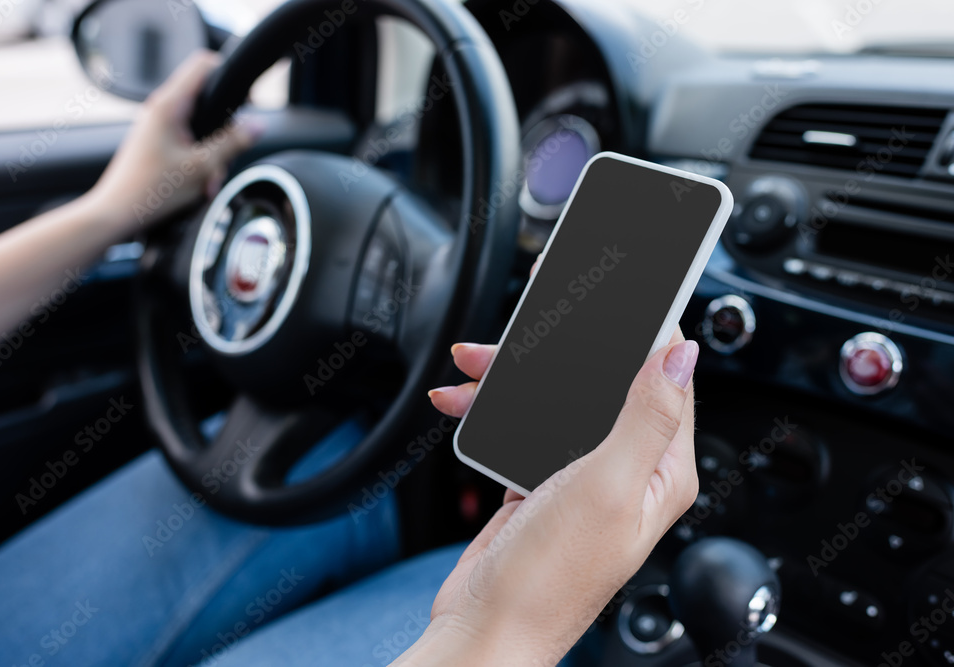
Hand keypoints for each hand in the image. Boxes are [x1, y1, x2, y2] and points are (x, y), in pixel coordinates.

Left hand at [88, 51, 261, 229]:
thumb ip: (233, 143)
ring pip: (200, 128)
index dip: (229, 75)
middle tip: (225, 158)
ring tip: (208, 180)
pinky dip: (199, 162)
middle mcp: (160, 110)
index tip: (245, 101)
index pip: (204, 65)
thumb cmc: (149, 191)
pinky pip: (188, 143)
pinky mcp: (157, 142)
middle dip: (224, 132)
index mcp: (168, 105)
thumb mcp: (203, 167)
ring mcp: (157, 126)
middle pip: (207, 102)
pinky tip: (198, 184)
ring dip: (212, 154)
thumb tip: (257, 126)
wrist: (116, 213)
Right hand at [399, 329, 698, 665]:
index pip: (667, 380)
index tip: (622, 294)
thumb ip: (646, 416)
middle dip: (563, 350)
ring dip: (515, 377)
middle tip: (529, 319)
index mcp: (661, 471)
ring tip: (474, 361)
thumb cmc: (552, 576)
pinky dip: (493, 409)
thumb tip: (682, 353)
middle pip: (604, 384)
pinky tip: (464, 400)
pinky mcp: (540, 483)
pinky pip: (523, 427)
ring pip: (556, 402)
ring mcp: (581, 477)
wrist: (487, 625)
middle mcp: (627, 471)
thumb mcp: (607, 486)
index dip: (646, 333)